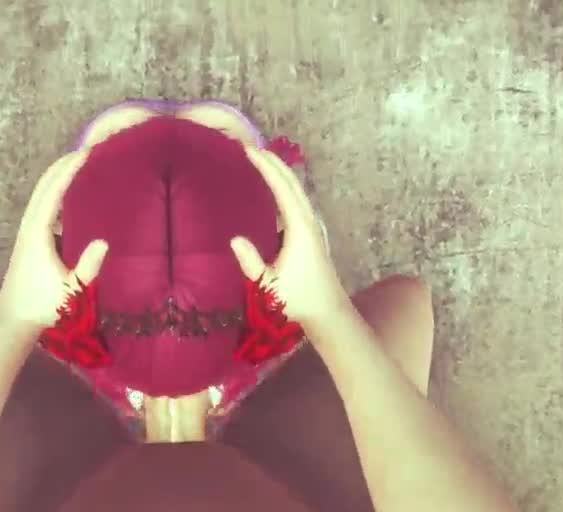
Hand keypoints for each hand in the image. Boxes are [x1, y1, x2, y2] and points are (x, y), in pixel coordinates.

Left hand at [0, 151, 108, 331]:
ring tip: (79, 164)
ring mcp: (27, 232)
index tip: (85, 153)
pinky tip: (70, 194)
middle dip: (62, 165)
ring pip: (41, 195)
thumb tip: (104, 242)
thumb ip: (87, 268)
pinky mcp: (30, 240)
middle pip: (43, 186)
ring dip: (58, 177)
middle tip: (86, 149)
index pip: (53, 193)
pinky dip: (56, 192)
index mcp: (37, 234)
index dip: (68, 171)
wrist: (14, 319)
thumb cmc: (43, 307)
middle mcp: (29, 227)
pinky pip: (43, 206)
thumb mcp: (71, 290)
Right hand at [229, 145, 348, 326]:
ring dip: (281, 173)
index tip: (249, 150)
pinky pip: (298, 201)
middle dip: (273, 162)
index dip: (266, 167)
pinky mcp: (312, 234)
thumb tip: (234, 239)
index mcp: (299, 229)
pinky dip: (285, 187)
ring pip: (297, 191)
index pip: (282, 189)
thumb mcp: (268, 286)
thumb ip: (251, 263)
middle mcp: (309, 222)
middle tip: (251, 147)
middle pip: (293, 183)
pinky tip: (275, 189)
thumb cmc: (298, 301)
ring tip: (261, 160)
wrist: (328, 312)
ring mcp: (313, 227)